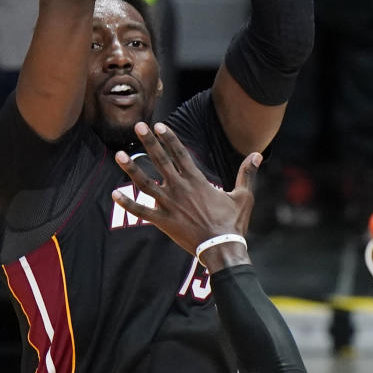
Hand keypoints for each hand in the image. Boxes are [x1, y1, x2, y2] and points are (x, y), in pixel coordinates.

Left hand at [112, 121, 258, 261]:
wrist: (221, 248)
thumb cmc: (233, 222)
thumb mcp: (244, 196)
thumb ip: (247, 173)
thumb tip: (257, 154)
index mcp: (197, 180)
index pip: (180, 153)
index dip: (169, 138)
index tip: (159, 125)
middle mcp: (180, 188)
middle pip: (160, 160)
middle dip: (149, 141)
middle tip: (138, 126)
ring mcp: (169, 204)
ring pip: (145, 182)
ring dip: (131, 168)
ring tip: (119, 154)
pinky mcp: (162, 221)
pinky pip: (141, 211)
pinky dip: (127, 203)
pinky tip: (114, 194)